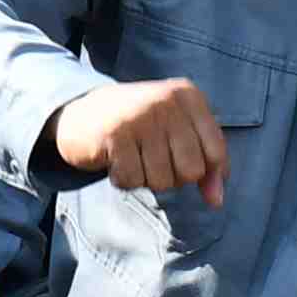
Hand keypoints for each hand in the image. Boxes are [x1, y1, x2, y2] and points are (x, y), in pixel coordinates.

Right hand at [43, 78, 229, 200]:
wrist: (79, 111)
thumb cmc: (138, 127)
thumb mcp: (177, 133)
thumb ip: (205, 164)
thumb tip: (216, 201)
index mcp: (188, 96)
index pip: (216, 151)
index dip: (206, 173)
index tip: (183, 166)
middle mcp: (167, 101)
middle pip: (191, 171)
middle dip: (172, 176)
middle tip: (151, 159)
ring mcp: (141, 116)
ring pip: (162, 180)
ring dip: (145, 178)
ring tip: (133, 156)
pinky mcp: (115, 135)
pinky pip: (133, 181)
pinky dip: (123, 180)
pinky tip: (115, 161)